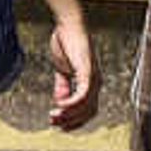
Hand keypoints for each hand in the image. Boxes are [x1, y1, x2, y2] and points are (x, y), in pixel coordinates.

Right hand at [45, 11, 99, 129]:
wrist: (68, 25)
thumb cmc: (66, 43)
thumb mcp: (62, 69)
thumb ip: (62, 86)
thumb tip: (60, 102)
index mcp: (90, 83)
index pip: (87, 110)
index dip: (75, 120)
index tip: (59, 125)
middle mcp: (96, 83)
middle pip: (89, 112)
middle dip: (71, 121)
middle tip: (54, 124)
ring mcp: (94, 78)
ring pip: (86, 106)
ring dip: (70, 115)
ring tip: (54, 117)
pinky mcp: (89, 72)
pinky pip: (83, 94)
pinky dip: (72, 103)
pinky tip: (59, 105)